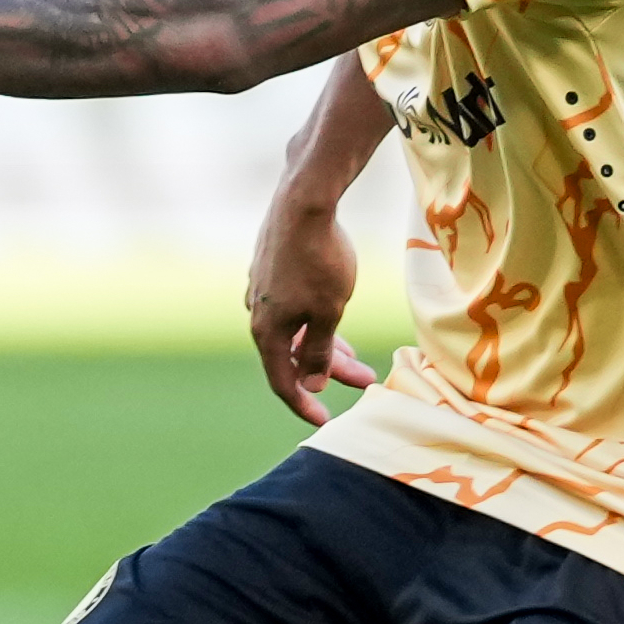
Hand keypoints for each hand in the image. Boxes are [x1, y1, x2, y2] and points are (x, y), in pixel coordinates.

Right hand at [244, 173, 380, 426]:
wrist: (303, 202)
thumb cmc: (319, 261)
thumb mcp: (328, 314)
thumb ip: (320, 352)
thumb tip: (312, 384)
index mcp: (268, 331)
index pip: (283, 381)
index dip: (304, 404)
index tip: (325, 421)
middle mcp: (257, 313)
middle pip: (293, 354)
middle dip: (328, 371)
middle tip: (365, 379)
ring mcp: (261, 290)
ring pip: (294, 328)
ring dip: (324, 343)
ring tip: (356, 351)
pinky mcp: (269, 268)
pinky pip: (291, 306)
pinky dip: (312, 319)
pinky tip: (330, 313)